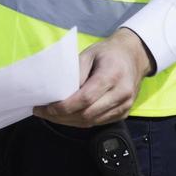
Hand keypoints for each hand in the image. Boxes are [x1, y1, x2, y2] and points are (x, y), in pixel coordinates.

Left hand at [34, 27, 154, 127]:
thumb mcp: (88, 54)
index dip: (64, 106)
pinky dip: (80, 122)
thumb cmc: (107, 53)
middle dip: (61, 117)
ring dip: (68, 122)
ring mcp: (125, 106)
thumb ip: (75, 72)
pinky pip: (98, 122)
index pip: (85, 98)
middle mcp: (122, 93)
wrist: (133, 57)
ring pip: (92, 122)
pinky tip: (66, 116)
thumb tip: (59, 92)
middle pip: (87, 114)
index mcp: (112, 75)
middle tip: (42, 112)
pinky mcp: (124, 113)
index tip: (46, 107)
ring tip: (50, 115)